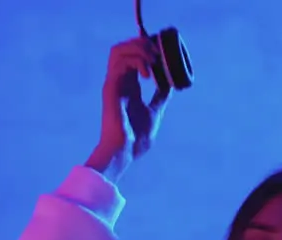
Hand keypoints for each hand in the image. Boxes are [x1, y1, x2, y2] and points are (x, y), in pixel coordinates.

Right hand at [86, 37, 170, 181]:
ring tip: (153, 60)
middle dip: (141, 44)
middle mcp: (119, 82)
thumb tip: (171, 83)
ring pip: (118, 50)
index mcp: (128, 86)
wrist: (124, 152)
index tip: (162, 52)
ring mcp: (113, 84)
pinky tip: (148, 73)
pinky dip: (136, 61)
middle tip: (158, 54)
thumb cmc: (136, 138)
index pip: (131, 56)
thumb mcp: (154, 111)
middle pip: (122, 48)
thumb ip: (160, 96)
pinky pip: (120, 62)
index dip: (144, 47)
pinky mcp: (110, 88)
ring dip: (138, 49)